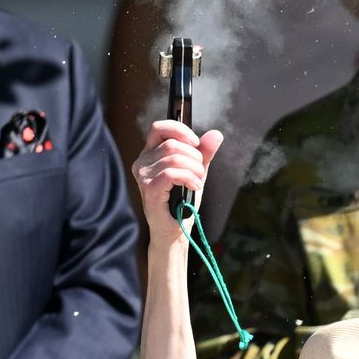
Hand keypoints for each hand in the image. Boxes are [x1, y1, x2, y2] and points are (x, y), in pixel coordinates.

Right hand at [132, 119, 222, 242]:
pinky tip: (195, 186)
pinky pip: (172, 173)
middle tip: (199, 172)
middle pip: (172, 144)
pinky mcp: (149, 189)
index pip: (159, 128)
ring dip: (194, 169)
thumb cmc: (182, 202)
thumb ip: (204, 153)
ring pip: (174, 158)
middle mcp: (142, 162)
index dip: (179, 129)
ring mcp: (143, 176)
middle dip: (194, 156)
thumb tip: (216, 134)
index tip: (196, 143)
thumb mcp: (196, 172)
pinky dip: (189, 178)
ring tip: (198, 181)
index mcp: (150, 154)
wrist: (175, 230)